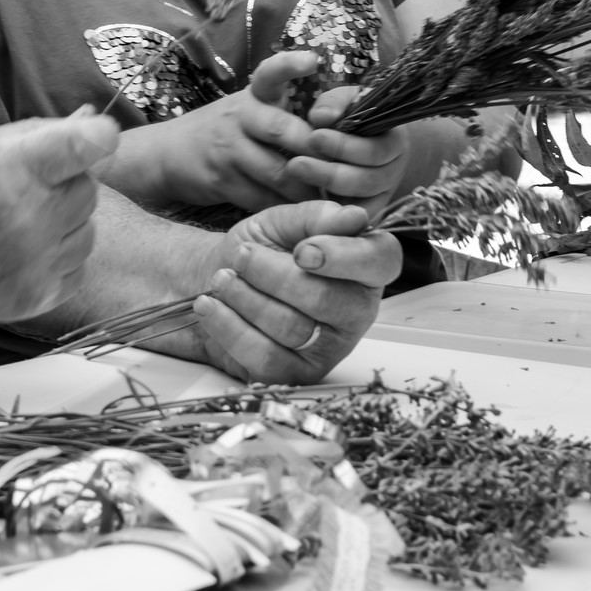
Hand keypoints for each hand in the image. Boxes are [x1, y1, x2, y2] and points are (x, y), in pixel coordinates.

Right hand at [0, 112, 120, 329]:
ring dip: (64, 218)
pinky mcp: (31, 298)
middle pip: (89, 186)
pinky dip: (56, 256)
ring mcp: (33, 263)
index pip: (94, 142)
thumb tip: (88, 118)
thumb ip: (30, 136)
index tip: (86, 136)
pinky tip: (17, 249)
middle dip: (65, 179)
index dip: (94, 134)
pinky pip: (74, 267)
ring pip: (87, 229)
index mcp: (9, 168)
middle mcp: (28, 217)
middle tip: (21, 183)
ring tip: (15, 218)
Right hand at [112, 50, 323, 211]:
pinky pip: (261, 198)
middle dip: (317, 152)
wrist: (164, 155)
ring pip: (278, 172)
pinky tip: (300, 214)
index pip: (269, 73)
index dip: (289, 65)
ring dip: (307, 189)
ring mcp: (227, 150)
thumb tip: (339, 132)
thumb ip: (281, 115)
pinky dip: (284, 208)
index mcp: (251, 97)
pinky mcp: (220, 180)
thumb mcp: (245, 111)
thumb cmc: (221, 132)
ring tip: (330, 200)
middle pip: (284, 130)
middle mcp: (239, 118)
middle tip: (344, 169)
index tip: (312, 60)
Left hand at [168, 201, 396, 381]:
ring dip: (246, 297)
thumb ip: (314, 217)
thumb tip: (353, 216)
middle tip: (242, 256)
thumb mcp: (280, 223)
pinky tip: (210, 306)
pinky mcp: (295, 373)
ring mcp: (328, 348)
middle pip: (327, 300)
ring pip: (292, 328)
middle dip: (274, 275)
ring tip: (222, 278)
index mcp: (363, 268)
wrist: (213, 281)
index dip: (343, 257)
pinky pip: (265, 357)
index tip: (303, 250)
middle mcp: (355, 311)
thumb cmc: (257, 250)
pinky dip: (229, 327)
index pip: (380, 262)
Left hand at [282, 85, 408, 214]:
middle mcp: (393, 172)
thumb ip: (335, 103)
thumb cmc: (350, 116)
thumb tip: (322, 116)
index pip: (376, 151)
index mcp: (394, 143)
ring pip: (357, 201)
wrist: (361, 140)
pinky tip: (304, 202)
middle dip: (329, 172)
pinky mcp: (365, 211)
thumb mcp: (346, 101)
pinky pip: (351, 220)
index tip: (314, 137)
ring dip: (324, 188)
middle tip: (296, 163)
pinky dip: (330, 213)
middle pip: (366, 180)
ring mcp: (380, 195)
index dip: (344, 147)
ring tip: (294, 173)